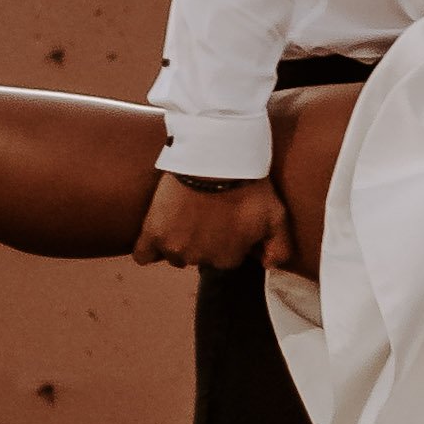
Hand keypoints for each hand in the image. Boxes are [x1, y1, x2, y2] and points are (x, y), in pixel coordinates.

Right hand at [131, 172, 294, 273]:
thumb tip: (268, 266)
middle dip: (203, 240)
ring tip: (185, 213)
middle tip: (207, 212)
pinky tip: (158, 232)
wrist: (215, 156)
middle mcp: (200, 259)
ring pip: (174, 255)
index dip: (227, 239)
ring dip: (179, 241)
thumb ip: (279, 248)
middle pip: (198, 256)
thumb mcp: (276, 215)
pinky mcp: (153, 233)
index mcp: (228, 258)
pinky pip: (143, 255)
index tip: (227, 218)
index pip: (225, 258)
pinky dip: (149, 248)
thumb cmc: (248, 184)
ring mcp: (174, 248)